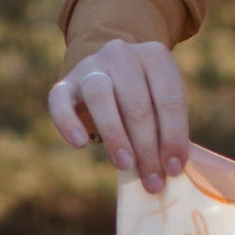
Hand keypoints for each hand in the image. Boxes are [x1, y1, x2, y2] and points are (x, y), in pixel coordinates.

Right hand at [48, 39, 188, 193]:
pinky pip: (60, 101)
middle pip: (136, 102)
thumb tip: (172, 169)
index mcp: (155, 57)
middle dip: (147, 147)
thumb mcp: (164, 110)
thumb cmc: (147, 104)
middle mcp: (123, 54)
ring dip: (115, 135)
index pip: (169, 98)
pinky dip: (68, 122)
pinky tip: (80, 143)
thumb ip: (170, 133)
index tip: (174, 169)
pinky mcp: (66, 82)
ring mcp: (92, 65)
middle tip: (152, 180)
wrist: (112, 80)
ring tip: (125, 166)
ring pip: (100, 96)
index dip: (174, 137)